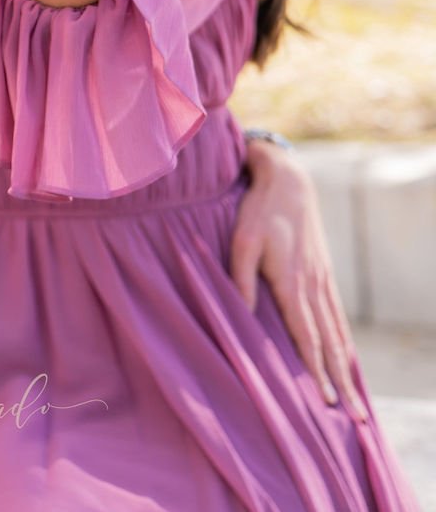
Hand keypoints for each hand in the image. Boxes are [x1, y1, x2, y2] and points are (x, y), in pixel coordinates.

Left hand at [231, 139, 365, 421]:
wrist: (288, 180)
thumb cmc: (259, 211)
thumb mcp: (242, 241)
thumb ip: (241, 281)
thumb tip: (241, 318)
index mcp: (293, 283)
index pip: (308, 338)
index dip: (317, 372)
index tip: (329, 403)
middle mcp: (314, 287)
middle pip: (330, 345)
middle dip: (343, 383)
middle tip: (356, 419)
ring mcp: (323, 281)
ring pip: (338, 333)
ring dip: (346, 368)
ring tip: (358, 400)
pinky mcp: (324, 274)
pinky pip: (337, 316)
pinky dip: (344, 342)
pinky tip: (346, 357)